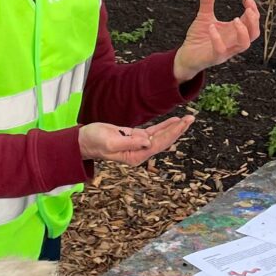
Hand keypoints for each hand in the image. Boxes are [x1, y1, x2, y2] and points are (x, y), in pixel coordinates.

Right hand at [78, 115, 192, 165]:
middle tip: (191, 118)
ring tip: (187, 119)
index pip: (158, 144)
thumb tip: (148, 142)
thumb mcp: (110, 141)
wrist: (84, 140)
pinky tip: (174, 121)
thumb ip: (130, 143)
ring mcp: (138, 145)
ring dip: (174, 128)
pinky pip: (153, 132)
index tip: (182, 124)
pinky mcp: (135, 138)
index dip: (171, 134)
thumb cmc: (94, 141)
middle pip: (163, 141)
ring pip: (160, 136)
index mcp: (135, 156)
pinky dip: (164, 126)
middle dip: (177, 130)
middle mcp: (140, 153)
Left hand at [174, 0, 261, 80]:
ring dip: (243, 31)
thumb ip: (207, 4)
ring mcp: (226, 51)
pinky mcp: (214, 57)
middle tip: (248, 9)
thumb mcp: (203, 18)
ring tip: (235, 19)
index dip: (253, 9)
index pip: (252, 21)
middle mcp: (234, 42)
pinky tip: (211, 27)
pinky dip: (217, 39)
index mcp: (234, 32)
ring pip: (244, 44)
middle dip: (254, 20)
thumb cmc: (199, 38)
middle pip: (254, 33)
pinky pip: (220, 50)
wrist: (186, 56)